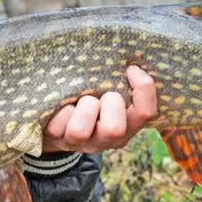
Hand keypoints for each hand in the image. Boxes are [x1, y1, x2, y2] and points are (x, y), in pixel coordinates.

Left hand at [41, 65, 156, 153]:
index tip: (131, 69)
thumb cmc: (92, 98)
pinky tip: (62, 106)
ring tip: (79, 101)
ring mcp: (80, 143)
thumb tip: (130, 58)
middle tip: (100, 95)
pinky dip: (59, 111)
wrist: (60, 121)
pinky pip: (56, 126)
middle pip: (114, 129)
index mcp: (127, 127)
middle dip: (107, 102)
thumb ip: (122, 82)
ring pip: (79, 130)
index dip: (143, 87)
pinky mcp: (57, 140)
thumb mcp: (111, 91)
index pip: (145, 113)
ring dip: (80, 107)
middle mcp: (106, 140)